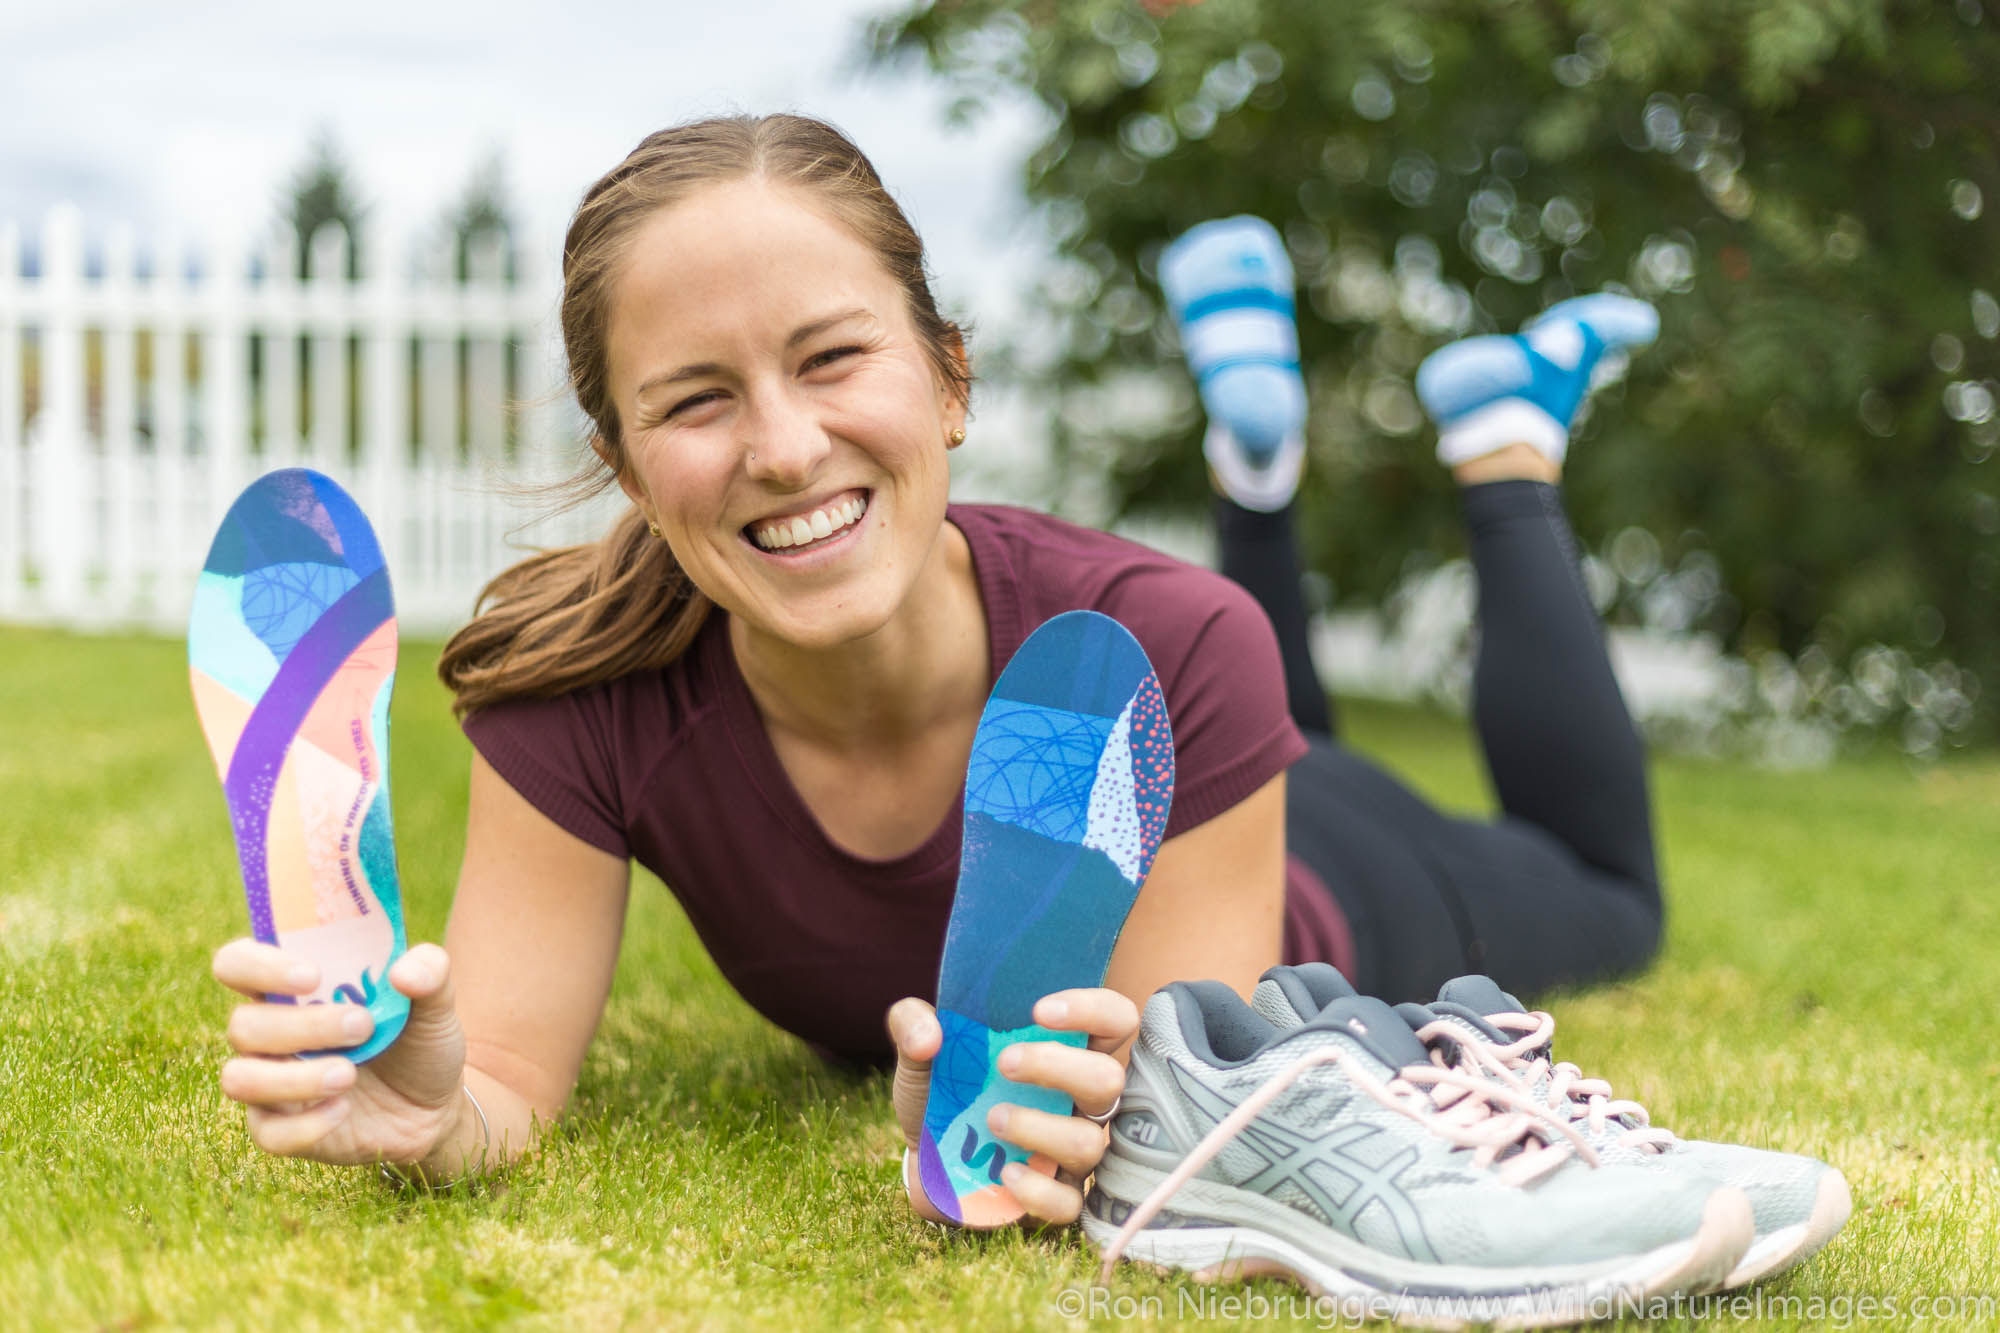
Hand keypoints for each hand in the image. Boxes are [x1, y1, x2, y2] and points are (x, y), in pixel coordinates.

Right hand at [211, 938, 468, 1168]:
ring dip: (294, 1078)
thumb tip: (405, 972)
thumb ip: (431, 971)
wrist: (435, 1107)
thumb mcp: (436, 1003)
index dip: (258, 965)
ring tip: (348, 1075)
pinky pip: (267, 1134)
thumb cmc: (418, 1042)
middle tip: (362, 1026)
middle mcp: (269, 1034)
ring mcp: (270, 1083)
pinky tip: (343, 1110)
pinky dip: (305, 1124)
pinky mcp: (280, 1130)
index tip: (312, 975)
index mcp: (290, 989)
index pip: (237, 963)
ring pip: (240, 1079)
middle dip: (303, 1026)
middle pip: (244, 1024)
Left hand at [886, 987, 1139, 1227]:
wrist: (924, 1161)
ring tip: (993, 1119)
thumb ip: (912, 1023)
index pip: (1116, 1020)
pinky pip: (1068, 1205)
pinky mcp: (1056, 1201)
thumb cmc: (943, 1094)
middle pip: (1109, 1080)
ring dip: (1039, 1127)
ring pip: (1089, 1143)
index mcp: (1068, 1053)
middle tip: (1006, 1063)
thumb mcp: (920, 1052)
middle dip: (1059, 1066)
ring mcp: (1074, 1155)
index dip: (1092, 1010)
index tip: (1038, 1011)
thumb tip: (929, 1036)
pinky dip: (1037, 1189)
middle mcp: (1082, 1103)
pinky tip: (1006, 1172)